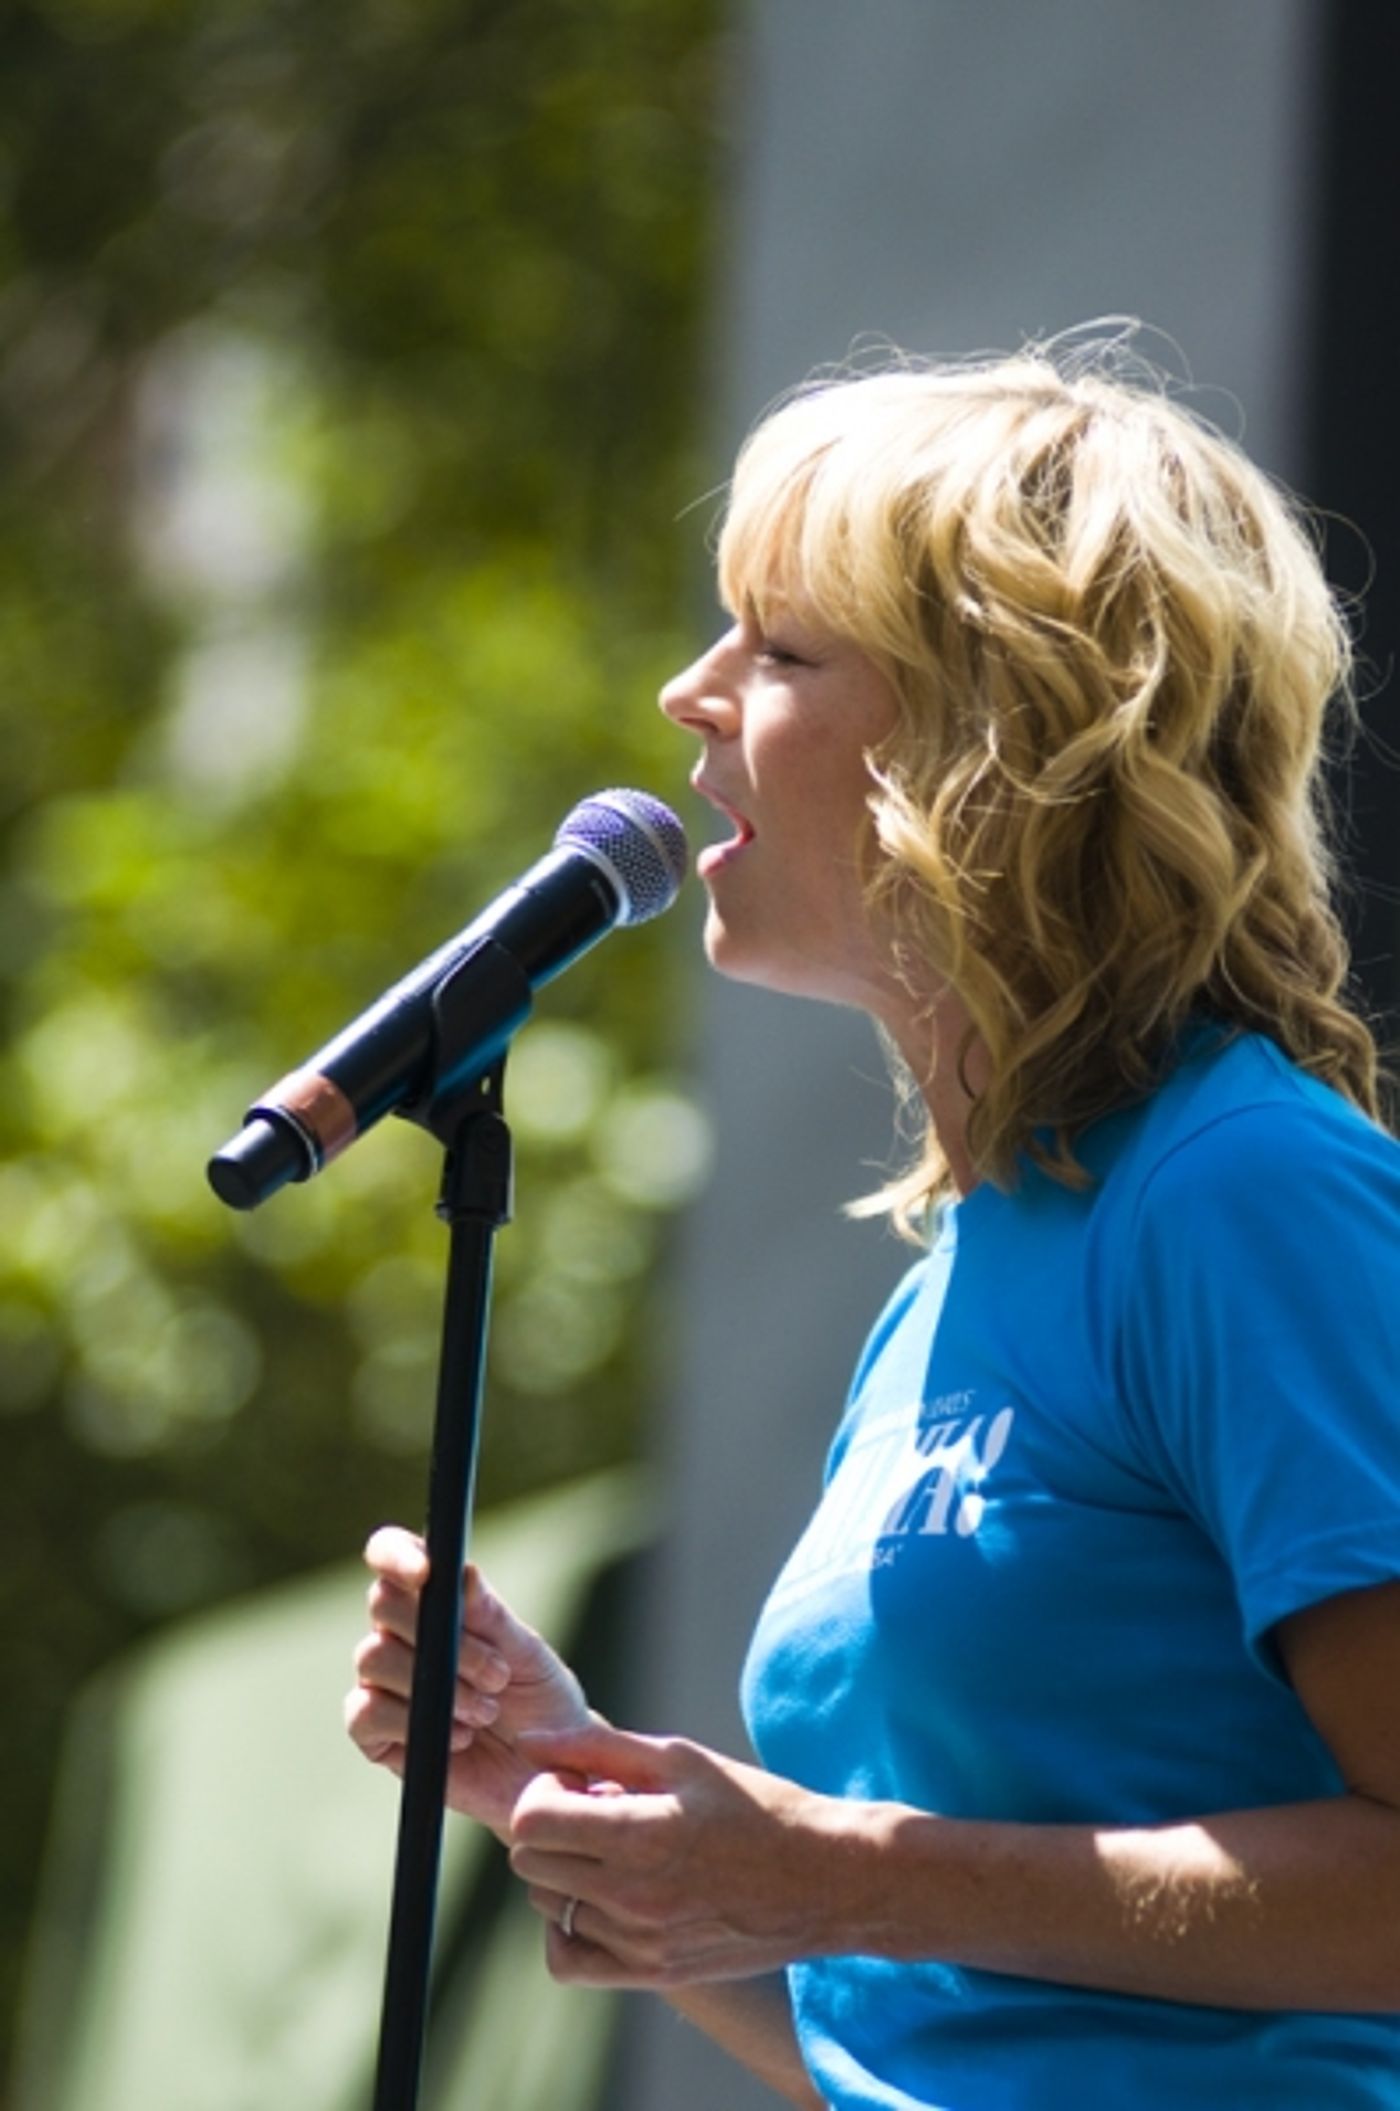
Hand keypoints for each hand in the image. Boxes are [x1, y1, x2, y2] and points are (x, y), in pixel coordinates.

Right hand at [344, 1525, 596, 1839]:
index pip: (392, 1554)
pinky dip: (411, 1724)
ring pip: (373, 1657)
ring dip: (439, 1686)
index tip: (426, 1573)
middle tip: (496, 1674)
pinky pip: (364, 1713)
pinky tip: (457, 1737)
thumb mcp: (528, 1655)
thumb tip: (463, 1573)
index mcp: (435, 1600)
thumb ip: (493, 1616)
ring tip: (485, 1711)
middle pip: (382, 1603)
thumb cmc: (539, 1702)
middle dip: (442, 1637)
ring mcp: (381, 1683)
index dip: (397, 1554)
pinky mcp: (374, 1734)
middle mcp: (400, 1634)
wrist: (544, 1774)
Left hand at [507, 1720, 843, 1986]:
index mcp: (639, 1834)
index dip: (543, 1791)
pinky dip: (568, 1926)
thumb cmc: (754, 1806)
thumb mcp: (681, 1759)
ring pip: (547, 1904)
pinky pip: (567, 1961)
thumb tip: (529, 1742)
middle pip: (530, 1861)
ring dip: (565, 1870)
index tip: (578, 1782)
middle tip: (598, 1810)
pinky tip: (602, 1897)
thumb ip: (597, 1746)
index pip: (530, 1820)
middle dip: (552, 1825)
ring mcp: (639, 1944)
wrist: (823, 1880)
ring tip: (617, 1849)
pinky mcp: (651, 1973)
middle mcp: (632, 1897)